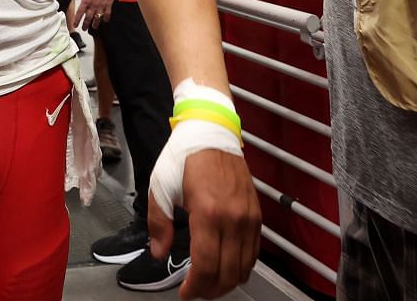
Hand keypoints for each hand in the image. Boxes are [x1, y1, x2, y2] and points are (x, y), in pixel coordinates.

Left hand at [64, 0, 114, 30]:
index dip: (77, 20)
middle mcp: (94, 4)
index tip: (75, 25)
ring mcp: (102, 4)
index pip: (80, 12)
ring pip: (98, 17)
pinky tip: (105, 20)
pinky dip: (106, 18)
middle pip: (89, 17)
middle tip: (84, 29)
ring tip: (94, 28)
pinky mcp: (109, 3)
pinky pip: (108, 13)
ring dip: (95, 23)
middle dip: (86, 24)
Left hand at [149, 149, 260, 298]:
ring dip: (227, 282)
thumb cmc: (184, 157)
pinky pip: (254, 253)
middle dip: (210, 290)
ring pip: (244, 267)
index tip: (185, 293)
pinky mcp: (257, 215)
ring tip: (209, 282)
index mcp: (208, 213)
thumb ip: (159, 223)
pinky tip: (226, 266)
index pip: (206, 266)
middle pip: (228, 273)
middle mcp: (234, 219)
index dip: (195, 287)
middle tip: (195, 291)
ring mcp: (249, 218)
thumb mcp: (160, 187)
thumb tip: (159, 252)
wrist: (212, 131)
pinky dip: (242, 267)